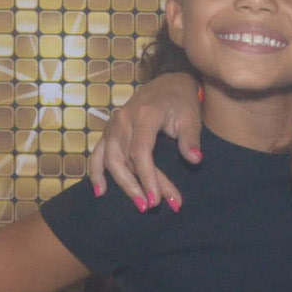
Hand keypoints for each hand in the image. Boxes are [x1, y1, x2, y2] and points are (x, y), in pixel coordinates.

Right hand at [88, 72, 201, 210]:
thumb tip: (195, 160)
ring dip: (121, 184)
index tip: (158, 199)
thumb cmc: (181, 101)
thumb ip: (191, 139)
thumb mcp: (191, 117)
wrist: (168, 84)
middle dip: (136, 186)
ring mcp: (113, 125)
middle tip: (150, 207)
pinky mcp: (109, 130)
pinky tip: (100, 191)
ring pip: (110, 160)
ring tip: (138, 204)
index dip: (148, 177)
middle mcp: (124, 119)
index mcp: (144, 114)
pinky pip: (97, 154)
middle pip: (125, 159)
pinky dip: (96, 172)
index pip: (141, 151)